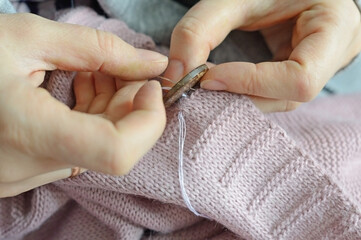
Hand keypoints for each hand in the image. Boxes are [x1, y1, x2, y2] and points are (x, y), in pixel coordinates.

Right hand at [0, 13, 166, 197]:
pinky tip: (79, 89)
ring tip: (93, 72)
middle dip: (131, 106)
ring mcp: (22, 174)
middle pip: (114, 147)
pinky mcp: (22, 170)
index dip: (148, 120)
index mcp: (25, 132)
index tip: (149, 85)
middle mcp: (25, 167)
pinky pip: (76, 149)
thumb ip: (101, 49)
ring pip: (97, 148)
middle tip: (120, 68)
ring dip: (111, 110)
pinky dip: (90, 119)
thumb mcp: (29, 36)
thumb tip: (153, 65)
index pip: (117, 153)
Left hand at [166, 0, 360, 111]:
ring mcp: (320, 66)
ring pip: (279, 101)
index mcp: (335, 28)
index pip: (300, 78)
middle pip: (289, 97)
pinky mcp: (300, 71)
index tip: (209, 78)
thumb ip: (200, 30)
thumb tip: (176, 73)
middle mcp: (335, 54)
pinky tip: (223, 82)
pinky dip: (244, 91)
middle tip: (201, 84)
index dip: (252, 83)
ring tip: (209, 81)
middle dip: (241, 95)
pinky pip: (273, 93)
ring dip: (239, 97)